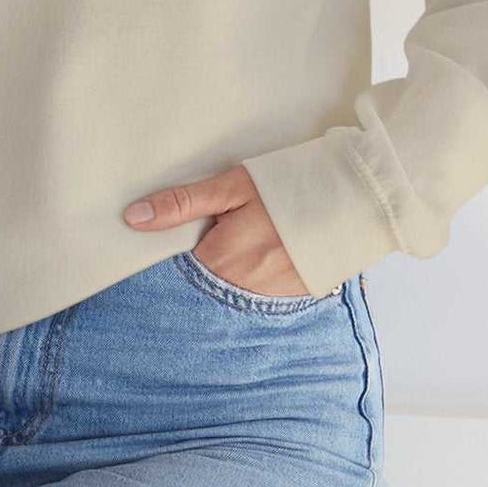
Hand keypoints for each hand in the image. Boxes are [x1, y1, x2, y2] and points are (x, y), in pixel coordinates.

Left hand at [122, 162, 310, 296]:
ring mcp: (268, 299)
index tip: (168, 242)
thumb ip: (182, 204)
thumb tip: (133, 218)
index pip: (175, 272)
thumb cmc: (288, 187)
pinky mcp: (291, 300)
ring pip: (229, 292)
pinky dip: (252, 280)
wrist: (354, 201)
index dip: (171, 256)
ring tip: (244, 244)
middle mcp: (240, 290)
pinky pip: (257, 296)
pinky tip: (264, 256)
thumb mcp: (232, 187)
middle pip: (202, 284)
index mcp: (220, 261)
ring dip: (226, 275)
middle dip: (199, 266)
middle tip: (218, 236)